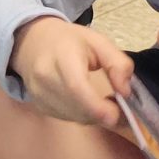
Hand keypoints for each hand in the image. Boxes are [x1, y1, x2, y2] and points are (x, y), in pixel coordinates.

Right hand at [11, 15, 134, 127]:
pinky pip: (67, 118)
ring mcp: (39, 95)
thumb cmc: (68, 40)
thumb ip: (118, 64)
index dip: (96, 106)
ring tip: (106, 104)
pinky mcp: (39, 106)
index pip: (76, 87)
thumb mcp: (99, 41)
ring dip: (94, 116)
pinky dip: (83, 116)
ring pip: (74, 117)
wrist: (32, 42)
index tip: (116, 115)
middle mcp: (45, 78)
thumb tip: (126, 92)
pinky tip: (89, 104)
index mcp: (62, 56)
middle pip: (77, 107)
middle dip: (103, 114)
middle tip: (122, 109)